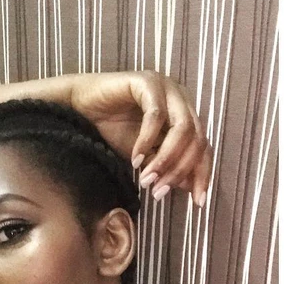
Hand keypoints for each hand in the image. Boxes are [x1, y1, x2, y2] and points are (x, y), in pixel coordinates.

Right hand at [70, 71, 210, 206]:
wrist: (79, 109)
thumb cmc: (111, 129)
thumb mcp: (145, 156)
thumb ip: (166, 166)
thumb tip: (189, 187)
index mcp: (185, 115)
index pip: (204, 147)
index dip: (203, 174)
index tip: (197, 202)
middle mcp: (181, 99)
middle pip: (196, 139)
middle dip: (180, 170)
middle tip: (159, 192)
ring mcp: (166, 87)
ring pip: (182, 128)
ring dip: (166, 159)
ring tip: (147, 179)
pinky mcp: (146, 81)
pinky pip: (155, 114)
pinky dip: (147, 140)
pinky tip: (134, 159)